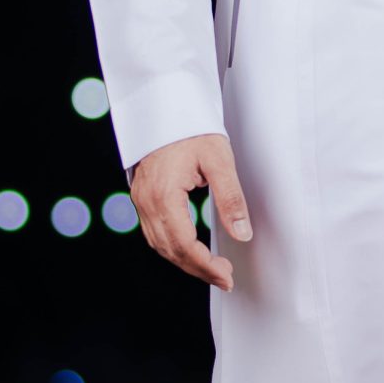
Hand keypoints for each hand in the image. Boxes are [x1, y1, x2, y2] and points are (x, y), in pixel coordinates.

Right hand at [128, 134, 251, 291]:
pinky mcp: (142, 196)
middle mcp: (147, 201)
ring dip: (184, 261)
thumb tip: (242, 232)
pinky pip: (153, 232)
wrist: (166, 105)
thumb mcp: (219, 160)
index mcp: (164, 195)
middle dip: (197, 269)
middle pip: (170, 250)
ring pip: (159, 244)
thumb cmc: (191, 127)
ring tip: (210, 268)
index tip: (226, 275)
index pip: (184, 245)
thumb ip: (231, 199)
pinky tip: (190, 249)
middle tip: (223, 277)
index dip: (205, 266)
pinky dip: (172, 246)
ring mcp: (141, 199)